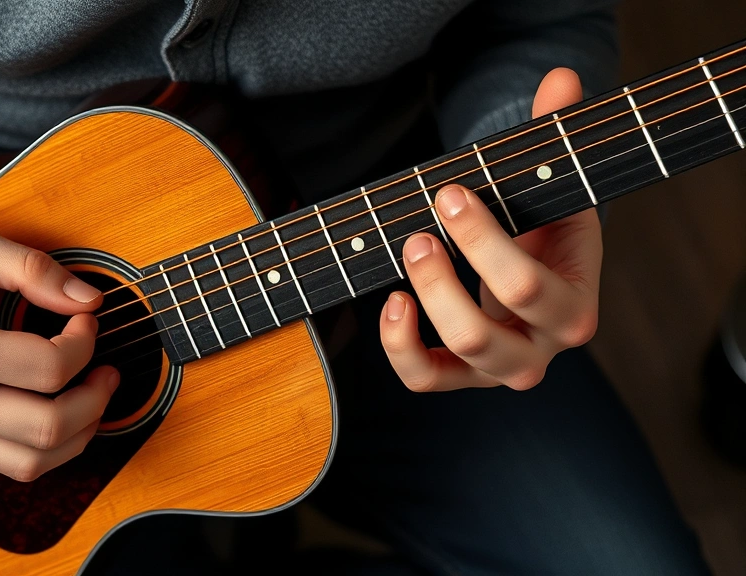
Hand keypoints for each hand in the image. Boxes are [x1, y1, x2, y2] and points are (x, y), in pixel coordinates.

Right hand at [0, 221, 117, 480]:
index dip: (86, 342)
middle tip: (106, 365)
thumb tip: (89, 298)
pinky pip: (8, 463)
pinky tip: (62, 410)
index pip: (50, 369)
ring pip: (33, 462)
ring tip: (93, 393)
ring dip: (80, 432)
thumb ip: (30, 267)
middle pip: (50, 427)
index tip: (85, 317)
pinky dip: (48, 446)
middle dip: (97, 397)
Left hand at [380, 68, 600, 391]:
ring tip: (407, 250)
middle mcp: (539, 348)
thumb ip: (555, 135)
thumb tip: (560, 79)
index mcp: (574, 307)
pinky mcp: (461, 372)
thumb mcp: (550, 182)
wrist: (539, 265)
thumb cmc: (542, 223)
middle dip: (440, 281)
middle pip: (482, 337)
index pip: (526, 289)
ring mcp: (497, 365)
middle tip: (417, 232)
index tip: (450, 193)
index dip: (481, 244)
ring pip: (452, 358)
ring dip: (420, 304)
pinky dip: (399, 346)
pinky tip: (392, 301)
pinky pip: (424, 376)